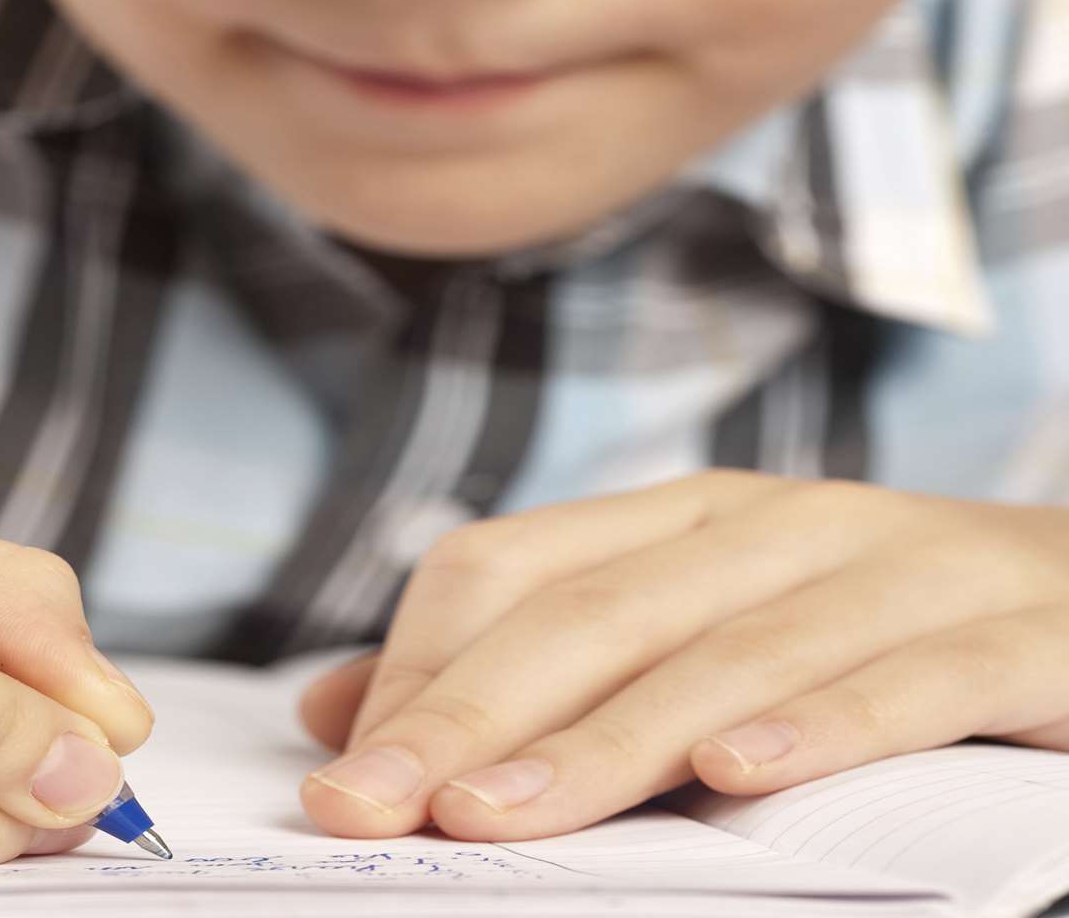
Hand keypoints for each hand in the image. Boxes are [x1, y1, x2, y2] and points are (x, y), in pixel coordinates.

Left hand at [296, 470, 1068, 839]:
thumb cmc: (879, 639)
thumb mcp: (699, 638)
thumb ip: (536, 670)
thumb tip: (334, 712)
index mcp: (687, 520)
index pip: (511, 567)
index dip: (419, 669)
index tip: (345, 776)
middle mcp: (778, 526)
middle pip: (591, 611)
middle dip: (467, 711)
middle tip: (373, 807)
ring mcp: (902, 569)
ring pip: (725, 649)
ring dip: (604, 739)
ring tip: (497, 814)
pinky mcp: (1021, 634)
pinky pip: (910, 677)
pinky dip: (822, 723)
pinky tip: (739, 775)